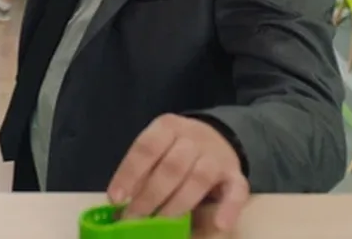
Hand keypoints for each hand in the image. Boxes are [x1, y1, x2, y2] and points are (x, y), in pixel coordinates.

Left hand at [107, 114, 248, 231]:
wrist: (219, 136)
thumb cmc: (176, 148)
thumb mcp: (157, 148)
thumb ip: (141, 169)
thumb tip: (120, 200)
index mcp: (168, 126)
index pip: (146, 147)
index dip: (129, 174)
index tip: (115, 199)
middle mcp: (194, 138)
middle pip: (172, 166)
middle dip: (150, 196)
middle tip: (134, 219)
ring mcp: (217, 156)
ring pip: (199, 178)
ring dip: (178, 204)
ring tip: (161, 224)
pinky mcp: (236, 175)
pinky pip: (236, 191)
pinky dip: (229, 208)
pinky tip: (219, 225)